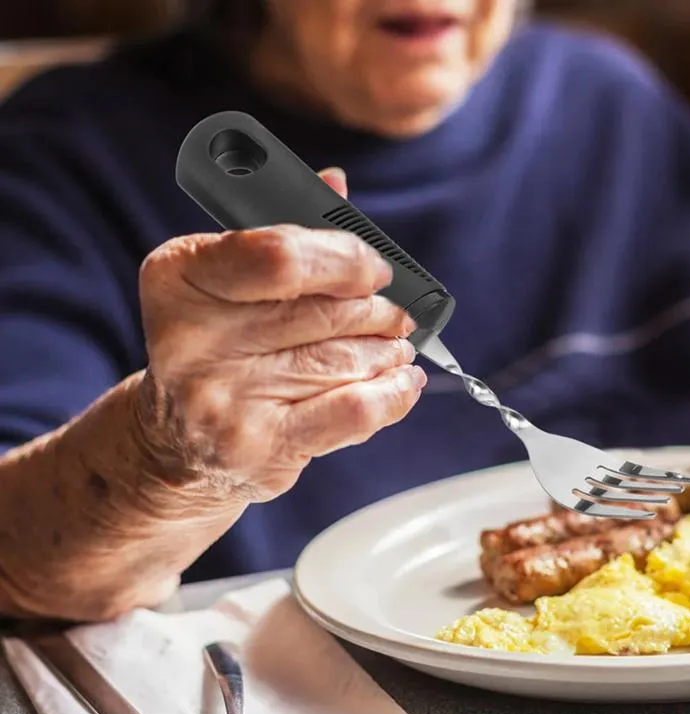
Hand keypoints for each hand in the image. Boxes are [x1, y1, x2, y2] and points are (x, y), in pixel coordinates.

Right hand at [137, 168, 425, 504]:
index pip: (282, 255)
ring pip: (347, 359)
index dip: (346, 258)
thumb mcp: (229, 283)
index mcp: (179, 276)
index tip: (377, 270)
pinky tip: (404, 381)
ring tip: (397, 348)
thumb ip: (282, 234)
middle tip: (400, 314)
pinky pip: (355, 409)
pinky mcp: (258, 447)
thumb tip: (335, 185)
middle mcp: (190, 339)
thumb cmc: (219, 348)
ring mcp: (220, 400)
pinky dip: (395, 393)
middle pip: (327, 312)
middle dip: (380, 311)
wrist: (180, 443)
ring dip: (389, 351)